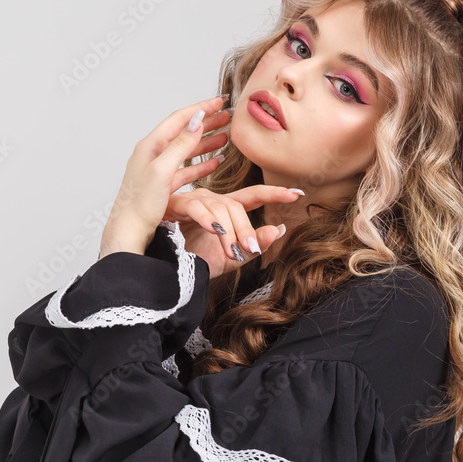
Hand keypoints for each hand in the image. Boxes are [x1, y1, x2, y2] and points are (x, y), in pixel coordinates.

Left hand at [99, 95, 231, 258]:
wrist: (128, 230)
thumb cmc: (139, 204)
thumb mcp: (162, 171)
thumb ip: (180, 145)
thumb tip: (196, 121)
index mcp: (150, 146)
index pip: (180, 119)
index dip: (202, 109)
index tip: (220, 102)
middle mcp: (153, 154)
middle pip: (184, 132)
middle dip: (207, 122)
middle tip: (228, 116)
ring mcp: (158, 169)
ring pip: (187, 150)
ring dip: (207, 142)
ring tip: (226, 136)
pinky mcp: (163, 185)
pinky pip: (186, 169)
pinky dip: (202, 164)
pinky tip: (215, 162)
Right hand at [164, 186, 302, 278]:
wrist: (164, 267)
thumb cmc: (192, 259)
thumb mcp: (230, 257)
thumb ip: (254, 244)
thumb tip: (281, 229)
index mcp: (225, 210)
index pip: (253, 197)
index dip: (274, 194)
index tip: (298, 193)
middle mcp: (211, 200)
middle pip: (236, 205)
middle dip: (247, 228)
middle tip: (251, 250)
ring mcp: (194, 200)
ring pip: (220, 208)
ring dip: (230, 232)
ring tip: (233, 252)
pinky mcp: (176, 204)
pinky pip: (196, 207)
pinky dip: (208, 219)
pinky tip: (216, 231)